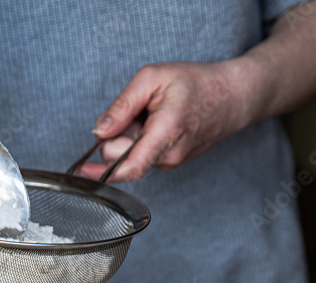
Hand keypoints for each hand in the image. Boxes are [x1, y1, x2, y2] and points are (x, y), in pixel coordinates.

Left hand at [78, 60, 251, 182]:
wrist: (232, 97)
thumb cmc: (196, 83)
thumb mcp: (153, 78)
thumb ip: (122, 105)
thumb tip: (99, 131)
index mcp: (165, 133)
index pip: (129, 166)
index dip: (102, 171)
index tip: (82, 171)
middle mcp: (169, 155)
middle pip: (123, 159)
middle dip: (118, 138)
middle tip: (136, 112)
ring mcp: (172, 162)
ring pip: (134, 156)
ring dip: (133, 137)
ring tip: (154, 115)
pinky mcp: (172, 163)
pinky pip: (145, 155)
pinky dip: (144, 140)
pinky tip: (160, 123)